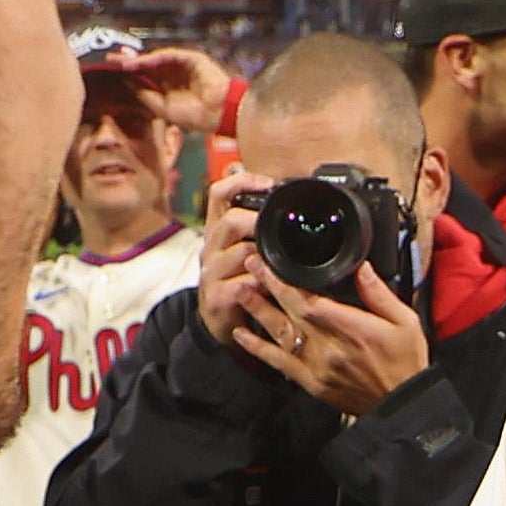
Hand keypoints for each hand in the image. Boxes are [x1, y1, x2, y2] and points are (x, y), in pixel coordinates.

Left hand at [108, 47, 234, 132]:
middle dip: (130, 62)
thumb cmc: (194, 116)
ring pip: (156, 59)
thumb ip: (145, 94)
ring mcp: (182, 65)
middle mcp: (173, 75)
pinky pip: (169, 55)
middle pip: (147, 65)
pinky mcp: (191, 58)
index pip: (145, 77)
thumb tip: (128, 81)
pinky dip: (154, 58)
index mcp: (168, 87)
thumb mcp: (162, 108)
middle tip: (111, 60)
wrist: (217, 113)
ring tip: (122, 62)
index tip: (112, 72)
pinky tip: (140, 62)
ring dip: (139, 60)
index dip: (129, 74)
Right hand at [196, 167, 273, 351]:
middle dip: (258, 222)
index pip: (218, 193)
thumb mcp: (244, 252)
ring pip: (241, 253)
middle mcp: (211, 247)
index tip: (268, 184)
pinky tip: (272, 287)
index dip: (242, 182)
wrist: (219, 323)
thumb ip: (260, 232)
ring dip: (266, 256)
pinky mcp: (217, 297)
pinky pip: (242, 285)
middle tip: (281, 229)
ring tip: (283, 262)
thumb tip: (294, 209)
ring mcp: (211, 272)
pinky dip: (262, 284)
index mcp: (218, 230)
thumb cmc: (238, 281)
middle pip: (230, 220)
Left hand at [234, 261, 430, 416]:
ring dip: (258, 312)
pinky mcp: (311, 384)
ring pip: (280, 335)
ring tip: (240, 290)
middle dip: (268, 286)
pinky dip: (258, 349)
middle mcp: (330, 349)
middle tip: (250, 264)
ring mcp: (317, 368)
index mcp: (353, 330)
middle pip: (291, 313)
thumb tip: (361, 268)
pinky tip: (240, 334)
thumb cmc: (406, 362)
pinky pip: (279, 364)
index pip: (310, 302)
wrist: (402, 406)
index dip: (286, 282)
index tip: (271, 263)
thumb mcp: (405, 321)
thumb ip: (379, 294)